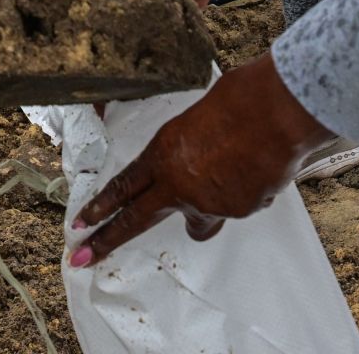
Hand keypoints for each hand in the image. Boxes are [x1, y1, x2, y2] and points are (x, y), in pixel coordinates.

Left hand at [67, 57, 331, 267]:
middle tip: (81, 258)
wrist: (278, 113)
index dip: (101, 207)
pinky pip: (238, 206)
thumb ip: (186, 153)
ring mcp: (207, 203)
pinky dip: (246, 191)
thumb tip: (197, 172)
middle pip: (136, 219)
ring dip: (210, 203)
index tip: (80, 224)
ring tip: (235, 167)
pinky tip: (259, 167)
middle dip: (107, 240)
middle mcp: (178, 184)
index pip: (124, 185)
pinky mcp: (237, 212)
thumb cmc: (241, 101)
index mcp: (163, 153)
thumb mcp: (198, 120)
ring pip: (202, 217)